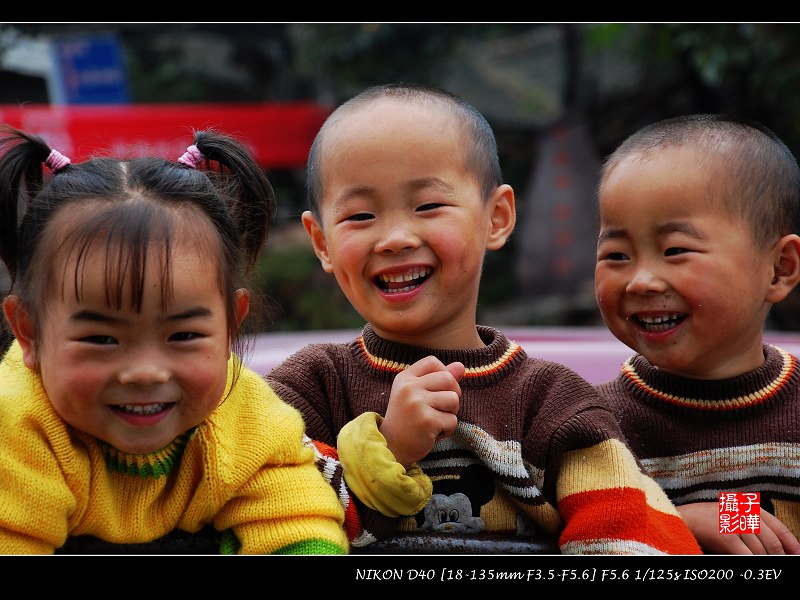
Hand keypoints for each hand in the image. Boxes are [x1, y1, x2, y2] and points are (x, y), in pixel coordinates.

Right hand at [380, 356, 463, 467]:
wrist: (391, 448)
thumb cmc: (407, 420)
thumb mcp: (418, 395)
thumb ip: (438, 379)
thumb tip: (461, 366)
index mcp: (405, 378)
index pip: (433, 362)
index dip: (443, 374)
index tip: (438, 390)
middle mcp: (409, 387)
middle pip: (448, 379)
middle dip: (452, 395)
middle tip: (440, 409)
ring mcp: (417, 403)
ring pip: (453, 399)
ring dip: (450, 414)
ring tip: (435, 422)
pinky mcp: (427, 420)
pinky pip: (452, 420)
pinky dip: (447, 430)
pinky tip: (432, 434)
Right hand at [677, 502, 799, 553]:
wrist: (682, 518)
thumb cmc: (707, 520)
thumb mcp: (732, 515)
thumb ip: (753, 525)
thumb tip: (777, 546)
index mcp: (748, 506)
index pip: (778, 527)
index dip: (791, 543)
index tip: (797, 554)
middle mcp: (744, 513)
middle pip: (772, 542)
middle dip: (779, 556)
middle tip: (779, 563)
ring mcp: (735, 524)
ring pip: (761, 551)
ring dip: (764, 561)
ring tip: (764, 566)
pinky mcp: (727, 537)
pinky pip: (747, 556)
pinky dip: (752, 562)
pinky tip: (751, 564)